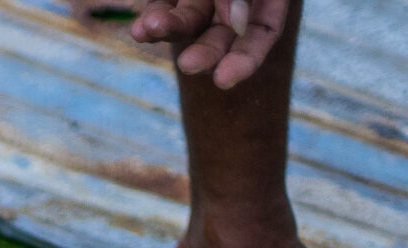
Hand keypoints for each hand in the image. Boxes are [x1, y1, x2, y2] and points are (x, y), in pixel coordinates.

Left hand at [131, 0, 290, 88]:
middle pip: (220, 37)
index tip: (224, 79)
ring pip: (188, 21)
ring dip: (169, 30)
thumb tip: (236, 22)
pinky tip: (141, 31)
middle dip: (205, 53)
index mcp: (266, 2)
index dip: (245, 61)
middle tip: (188, 65)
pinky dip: (152, 20)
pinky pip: (163, 6)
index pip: (260, 37)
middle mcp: (234, 5)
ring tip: (148, 31)